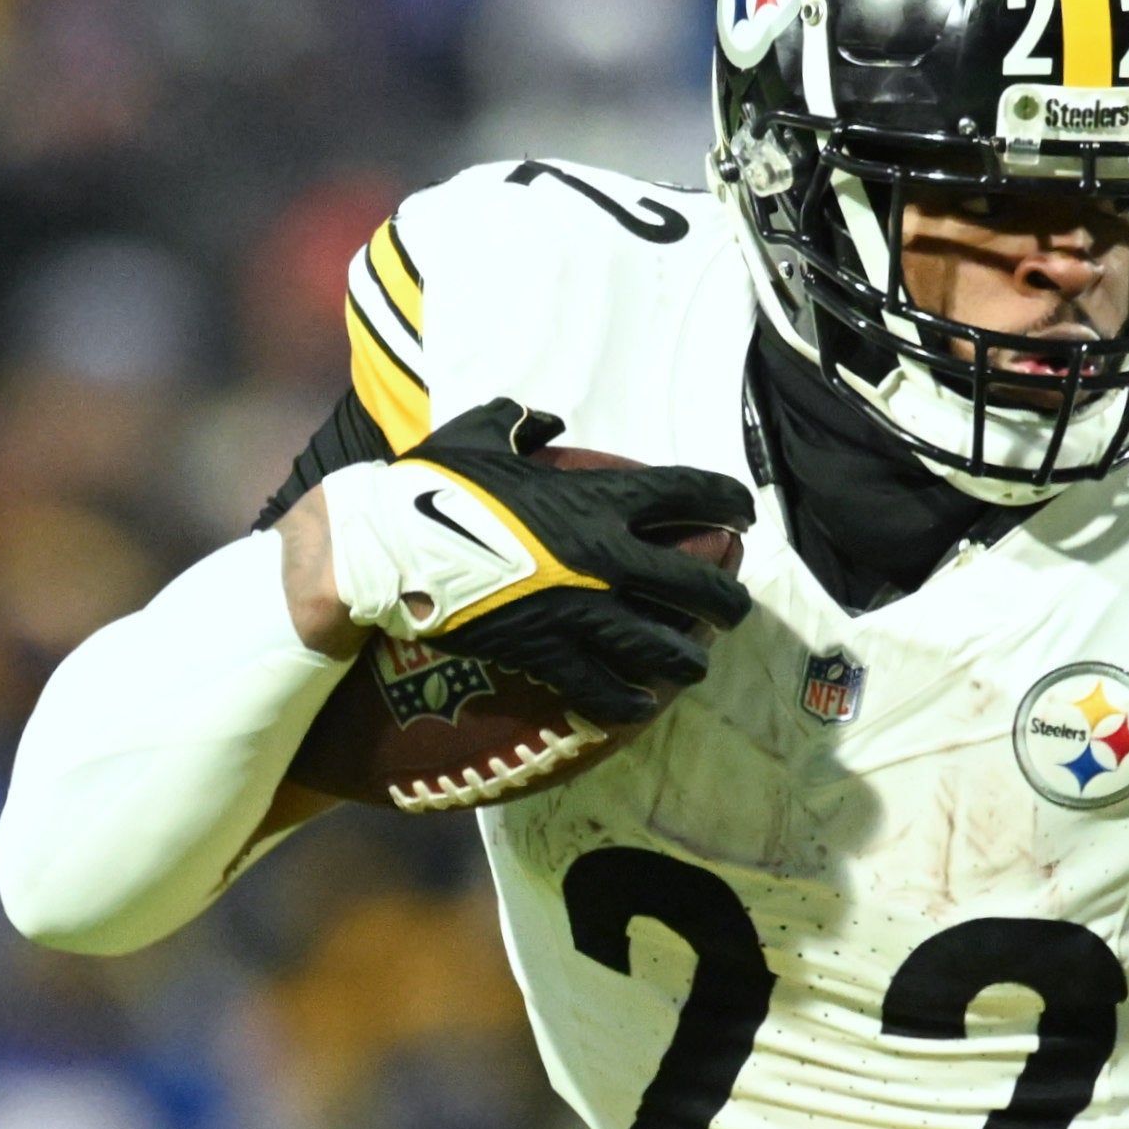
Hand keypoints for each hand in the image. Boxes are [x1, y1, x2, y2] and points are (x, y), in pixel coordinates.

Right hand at [310, 404, 754, 723]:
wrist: (385, 549)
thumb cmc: (429, 486)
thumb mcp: (478, 432)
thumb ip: (521, 421)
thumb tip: (546, 419)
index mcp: (598, 497)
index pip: (692, 493)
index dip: (731, 502)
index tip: (743, 515)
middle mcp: (604, 556)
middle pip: (699, 584)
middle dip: (728, 599)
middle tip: (733, 606)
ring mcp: (579, 611)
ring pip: (663, 647)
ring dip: (689, 659)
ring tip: (695, 664)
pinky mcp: (546, 654)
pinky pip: (603, 690)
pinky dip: (627, 703)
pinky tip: (639, 708)